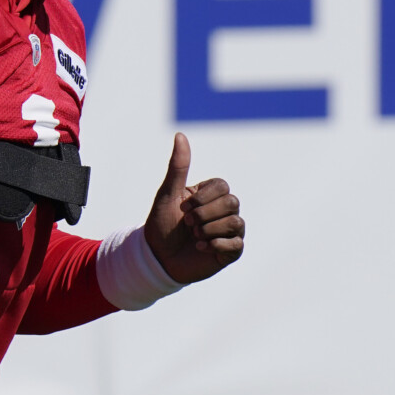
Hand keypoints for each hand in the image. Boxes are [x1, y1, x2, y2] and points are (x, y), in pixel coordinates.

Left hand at [144, 132, 244, 283]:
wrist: (156, 259)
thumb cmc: (161, 225)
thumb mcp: (167, 194)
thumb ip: (177, 166)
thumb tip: (180, 134)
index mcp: (209, 196)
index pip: (222, 186)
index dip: (203, 197)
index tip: (183, 208)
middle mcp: (222, 212)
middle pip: (232, 202)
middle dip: (206, 214)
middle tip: (188, 224)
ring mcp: (228, 232)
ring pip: (236, 223)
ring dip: (210, 229)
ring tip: (194, 237)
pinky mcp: (229, 252)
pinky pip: (237, 244)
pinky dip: (217, 244)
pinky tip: (200, 247)